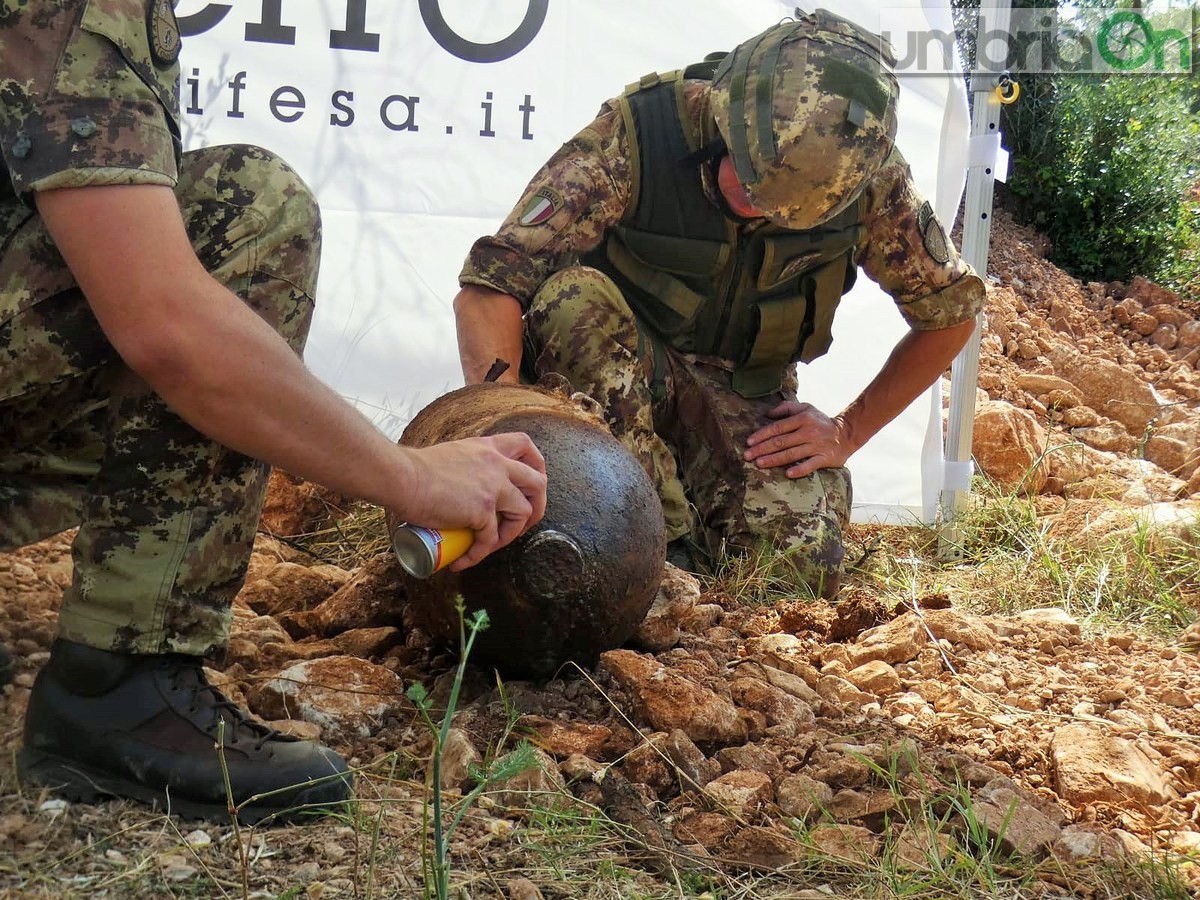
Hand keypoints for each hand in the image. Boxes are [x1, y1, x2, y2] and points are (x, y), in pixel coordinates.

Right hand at [397, 433, 547, 569]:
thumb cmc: (413, 470)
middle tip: (521, 523)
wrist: (401, 477)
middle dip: (538, 506)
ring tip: (490, 545)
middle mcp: (496, 464)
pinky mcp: (482, 509)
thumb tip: (464, 488)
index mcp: (487, 448)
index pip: (525, 446)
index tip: (528, 485)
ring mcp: (493, 486)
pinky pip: (491, 539)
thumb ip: (466, 466)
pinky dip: (479, 554)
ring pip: (524, 513)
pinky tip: (463, 560)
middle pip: (538, 482)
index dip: (535, 465)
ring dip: (511, 534)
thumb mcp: (451, 456)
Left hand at [744, 401, 853, 478]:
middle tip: (748, 456)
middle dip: (762, 449)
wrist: (846, 434)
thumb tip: (768, 414)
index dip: (762, 435)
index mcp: (802, 419)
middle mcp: (809, 432)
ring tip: (759, 464)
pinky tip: (787, 474)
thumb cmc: (819, 421)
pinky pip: (810, 465)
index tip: (749, 442)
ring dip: (774, 460)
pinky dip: (799, 469)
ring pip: (792, 454)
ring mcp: (817, 445)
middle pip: (781, 442)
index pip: (778, 427)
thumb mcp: (805, 408)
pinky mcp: (825, 458)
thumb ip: (786, 408)